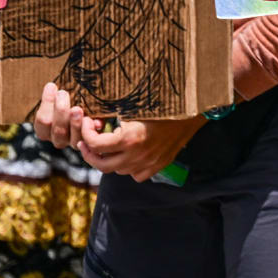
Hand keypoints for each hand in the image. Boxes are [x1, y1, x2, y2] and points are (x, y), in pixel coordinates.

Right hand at [33, 82, 88, 149]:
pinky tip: (97, 122)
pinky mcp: (90, 143)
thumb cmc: (68, 101)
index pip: (42, 121)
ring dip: (75, 123)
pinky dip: (94, 130)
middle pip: (57, 130)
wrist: (89, 112)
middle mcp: (59, 139)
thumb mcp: (59, 98)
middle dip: (60, 111)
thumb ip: (55, 95)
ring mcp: (74, 143)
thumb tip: (51, 87)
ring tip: (77, 109)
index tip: (52, 86)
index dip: (47, 104)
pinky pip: (91, 141)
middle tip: (63, 94)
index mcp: (46, 130)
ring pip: (74, 138)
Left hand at [78, 115, 205, 181]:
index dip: (85, 133)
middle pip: (102, 165)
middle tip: (85, 142)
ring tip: (107, 146)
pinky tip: (128, 155)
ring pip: (118, 171)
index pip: (95, 145)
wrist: (191, 110)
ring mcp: (149, 163)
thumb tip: (92, 119)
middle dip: (89, 153)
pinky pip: (136, 175)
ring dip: (109, 160)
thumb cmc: (161, 102)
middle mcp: (137, 155)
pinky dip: (128, 167)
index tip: (87, 123)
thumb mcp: (134, 106)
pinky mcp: (159, 165)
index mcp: (130, 138)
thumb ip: (113, 116)